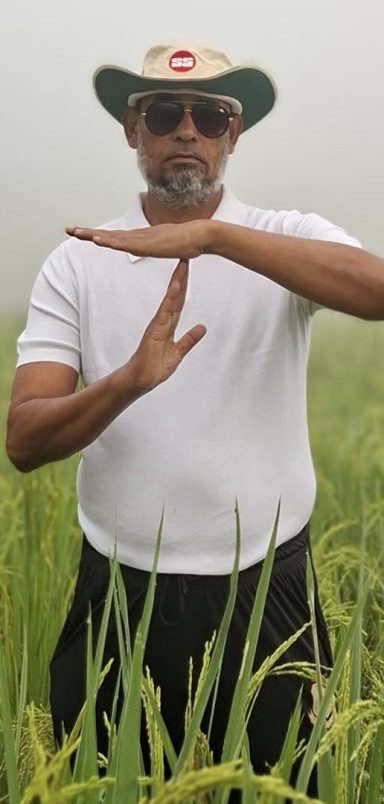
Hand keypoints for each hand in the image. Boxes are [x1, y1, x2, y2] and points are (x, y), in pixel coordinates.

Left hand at [65, 220, 211, 259]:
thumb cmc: (190, 241)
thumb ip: (160, 248)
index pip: (115, 238)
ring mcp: (143, 239)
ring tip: (77, 233)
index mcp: (142, 239)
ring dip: (94, 236)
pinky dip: (111, 242)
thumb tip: (154, 249)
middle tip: (68, 229)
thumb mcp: (169, 247)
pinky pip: (125, 244)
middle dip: (88, 232)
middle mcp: (139, 236)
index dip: (98, 236)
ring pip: (113, 238)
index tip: (83, 234)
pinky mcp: (149, 244)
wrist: (203, 235)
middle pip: (109, 235)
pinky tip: (99, 241)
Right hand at [127, 260, 205, 392]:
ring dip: (177, 282)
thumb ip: (189, 340)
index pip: (178, 302)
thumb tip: (202, 328)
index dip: (184, 287)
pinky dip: (170, 299)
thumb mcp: (178, 352)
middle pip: (174, 296)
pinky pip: (164, 312)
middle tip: (186, 258)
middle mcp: (162, 321)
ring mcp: (158, 325)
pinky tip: (175, 287)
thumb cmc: (153, 367)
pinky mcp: (154, 331)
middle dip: (181, 277)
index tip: (188, 271)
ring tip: (182, 265)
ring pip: (170, 300)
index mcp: (168, 325)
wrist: (139, 380)